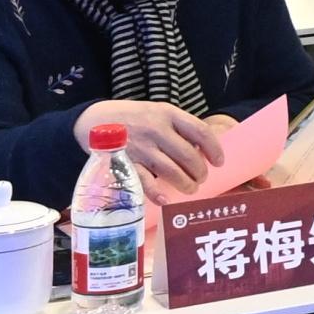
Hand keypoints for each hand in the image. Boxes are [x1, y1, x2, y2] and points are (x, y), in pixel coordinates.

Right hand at [80, 99, 232, 194]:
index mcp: (167, 114)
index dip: (214, 149)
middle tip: (201, 179)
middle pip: (189, 155)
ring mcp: (141, 147)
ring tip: (190, 189)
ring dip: (185, 184)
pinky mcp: (126, 163)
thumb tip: (202, 150)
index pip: (200, 131)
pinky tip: (166, 200)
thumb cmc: (132, 118)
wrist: (93, 120)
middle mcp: (156, 130)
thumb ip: (177, 128)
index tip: (219, 161)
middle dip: (200, 172)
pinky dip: (157, 193)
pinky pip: (146, 181)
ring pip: (172, 171)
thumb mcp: (157, 112)